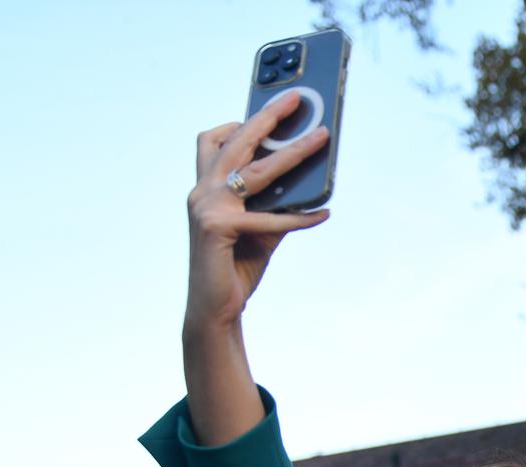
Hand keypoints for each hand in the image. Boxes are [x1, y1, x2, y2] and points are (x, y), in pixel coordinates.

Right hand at [186, 93, 331, 332]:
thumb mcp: (262, 231)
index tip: (269, 107)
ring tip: (321, 140)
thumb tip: (313, 186)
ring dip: (293, 153)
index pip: (213, 141)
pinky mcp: (217, 229)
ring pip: (257, 171)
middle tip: (295, 99)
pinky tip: (324, 214)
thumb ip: (278, 205)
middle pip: (235, 142)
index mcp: (204, 188)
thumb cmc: (236, 267)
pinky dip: (300, 217)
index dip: (239, 122)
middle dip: (267, 117)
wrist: (216, 309)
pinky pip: (269, 219)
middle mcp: (201, 192)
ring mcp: (206, 208)